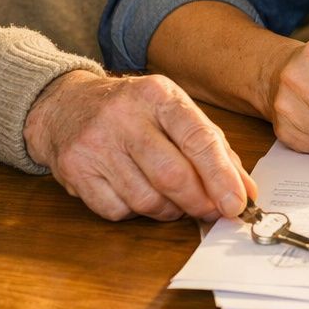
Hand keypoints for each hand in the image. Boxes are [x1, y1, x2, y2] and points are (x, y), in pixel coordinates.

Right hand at [24, 70, 256, 221]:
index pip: (198, 138)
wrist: (64, 106)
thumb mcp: (173, 110)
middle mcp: (124, 116)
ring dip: (171, 211)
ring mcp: (96, 144)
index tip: (237, 204)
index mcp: (158, 95)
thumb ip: (211, 146)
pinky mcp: (75, 171)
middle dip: (200, 202)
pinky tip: (141, 197)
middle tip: (213, 212)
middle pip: (172, 175)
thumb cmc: (132, 111)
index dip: (221, 176)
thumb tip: (243, 190)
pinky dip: (138, 213)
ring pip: (146, 199)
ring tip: (177, 203)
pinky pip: (118, 211)